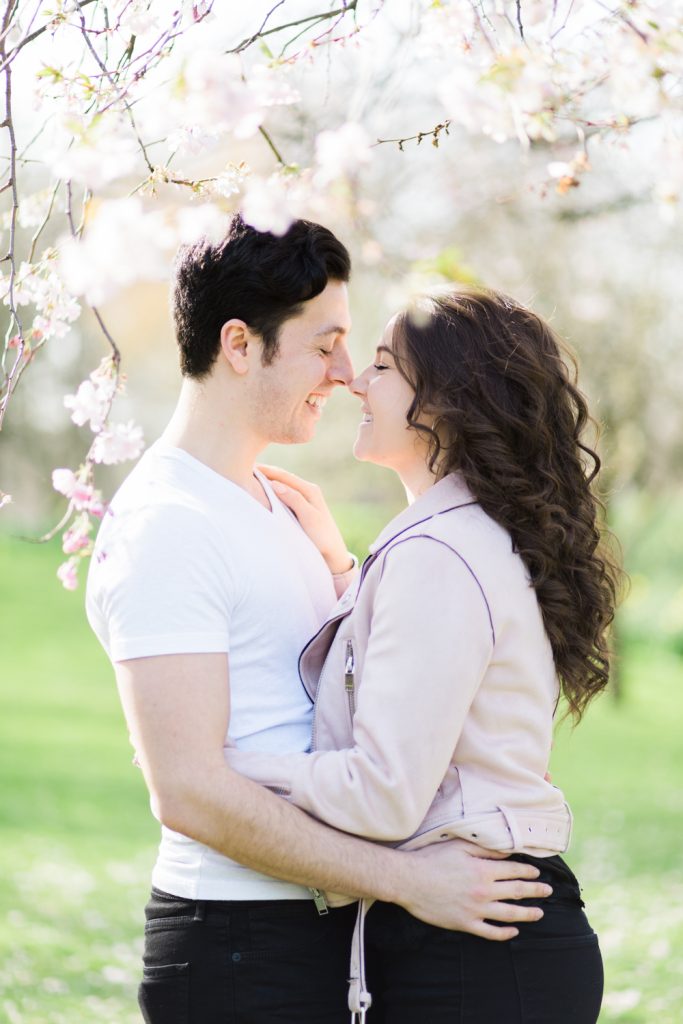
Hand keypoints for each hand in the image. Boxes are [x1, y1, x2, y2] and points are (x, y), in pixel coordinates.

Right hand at [258, 464, 352, 573]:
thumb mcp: (309, 517)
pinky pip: (282, 495)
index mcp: (310, 490)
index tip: (247, 466)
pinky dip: (270, 492)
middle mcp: (307, 491)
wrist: (333, 555)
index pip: (283, 475)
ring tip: (248, 478)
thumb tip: (275, 483)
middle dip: (263, 472)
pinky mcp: (300, 508)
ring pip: (281, 486)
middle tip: (242, 468)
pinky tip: (260, 493)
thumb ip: (294, 499)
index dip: (265, 470)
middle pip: (281, 477)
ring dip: (266, 481)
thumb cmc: (322, 537)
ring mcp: (303, 499)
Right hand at [398, 839, 551, 940]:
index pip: (514, 871)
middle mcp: (483, 891)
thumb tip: (507, 851)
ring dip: (526, 914)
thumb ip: (485, 848)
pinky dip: (504, 933)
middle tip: (548, 891)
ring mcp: (475, 910)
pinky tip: (513, 931)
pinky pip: (490, 932)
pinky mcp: (465, 924)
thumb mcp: (459, 846)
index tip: (537, 873)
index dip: (528, 871)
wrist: (410, 881)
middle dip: (535, 891)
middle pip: (516, 892)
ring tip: (539, 913)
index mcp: (483, 870)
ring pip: (508, 914)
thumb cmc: (432, 859)